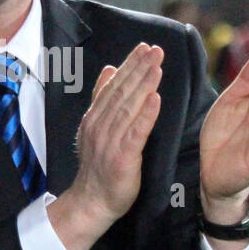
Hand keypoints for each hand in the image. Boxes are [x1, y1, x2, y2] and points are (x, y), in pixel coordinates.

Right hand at [48, 42, 162, 249]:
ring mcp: (110, 141)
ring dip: (143, 85)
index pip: (114, 86)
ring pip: (128, 107)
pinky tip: (155, 99)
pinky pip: (135, 132)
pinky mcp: (122, 157)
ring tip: (157, 66)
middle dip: (139, 69)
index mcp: (95, 117)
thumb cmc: (98, 166)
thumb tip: (109, 69)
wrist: (91, 201)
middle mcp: (100, 125)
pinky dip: (145, 115)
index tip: (144, 48)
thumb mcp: (95, 128)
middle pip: (122, 92)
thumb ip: (101, 99)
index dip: (130, 65)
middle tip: (155, 50)